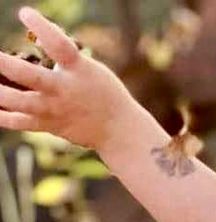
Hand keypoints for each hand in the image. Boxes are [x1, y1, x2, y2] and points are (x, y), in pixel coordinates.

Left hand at [0, 6, 138, 150]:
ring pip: (21, 103)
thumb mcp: (90, 68)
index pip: (60, 45)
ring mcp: (55, 109)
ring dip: (0, 93)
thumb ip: (63, 54)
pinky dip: (2, 116)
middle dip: (6, 65)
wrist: (120, 131)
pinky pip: (21, 122)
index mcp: (79, 70)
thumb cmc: (104, 93)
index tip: (25, 13)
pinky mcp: (50, 125)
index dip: (42, 28)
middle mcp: (65, 90)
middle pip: (31, 77)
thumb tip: (34, 40)